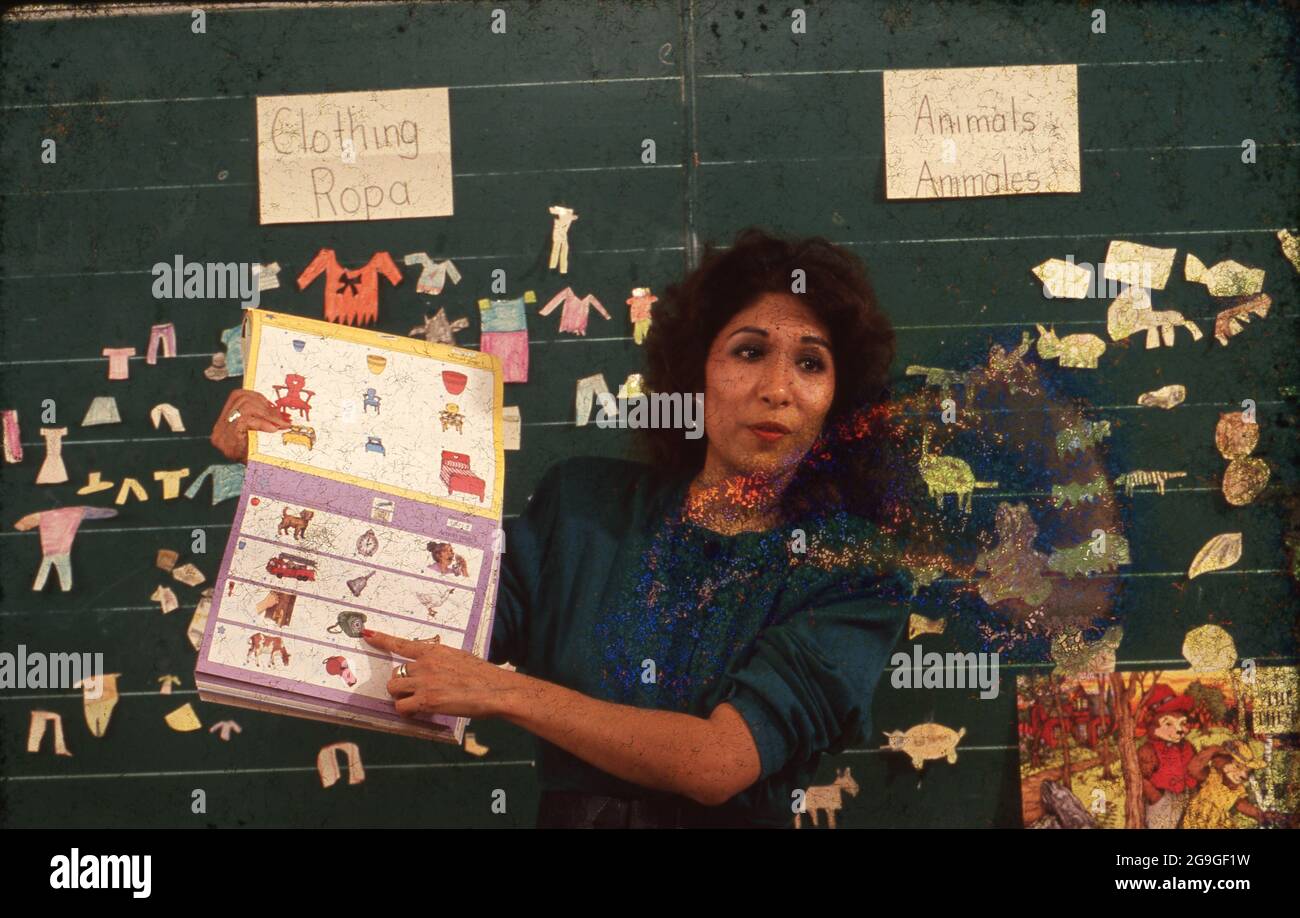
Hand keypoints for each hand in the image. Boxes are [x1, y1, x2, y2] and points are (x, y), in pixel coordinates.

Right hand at [210, 389, 289, 461]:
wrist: (257, 481)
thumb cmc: (260, 459)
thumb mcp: (260, 435)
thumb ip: (263, 419)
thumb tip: (279, 409)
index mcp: (225, 424)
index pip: (237, 396)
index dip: (257, 397)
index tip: (273, 407)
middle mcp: (220, 427)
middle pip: (241, 398)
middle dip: (265, 405)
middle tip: (281, 418)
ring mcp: (222, 433)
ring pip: (244, 406)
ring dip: (267, 414)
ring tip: (280, 424)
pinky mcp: (228, 438)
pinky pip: (246, 420)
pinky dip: (262, 423)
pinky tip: (273, 429)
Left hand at [364, 629, 513, 719]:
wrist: (495, 689)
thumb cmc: (483, 676)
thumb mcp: (460, 659)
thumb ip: (440, 662)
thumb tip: (431, 672)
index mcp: (434, 651)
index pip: (402, 643)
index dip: (382, 639)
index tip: (367, 634)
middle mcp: (425, 664)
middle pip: (395, 673)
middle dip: (401, 684)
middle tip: (415, 693)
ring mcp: (424, 681)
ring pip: (394, 689)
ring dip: (401, 697)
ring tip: (416, 703)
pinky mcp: (426, 700)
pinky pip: (401, 706)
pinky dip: (406, 711)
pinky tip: (418, 712)